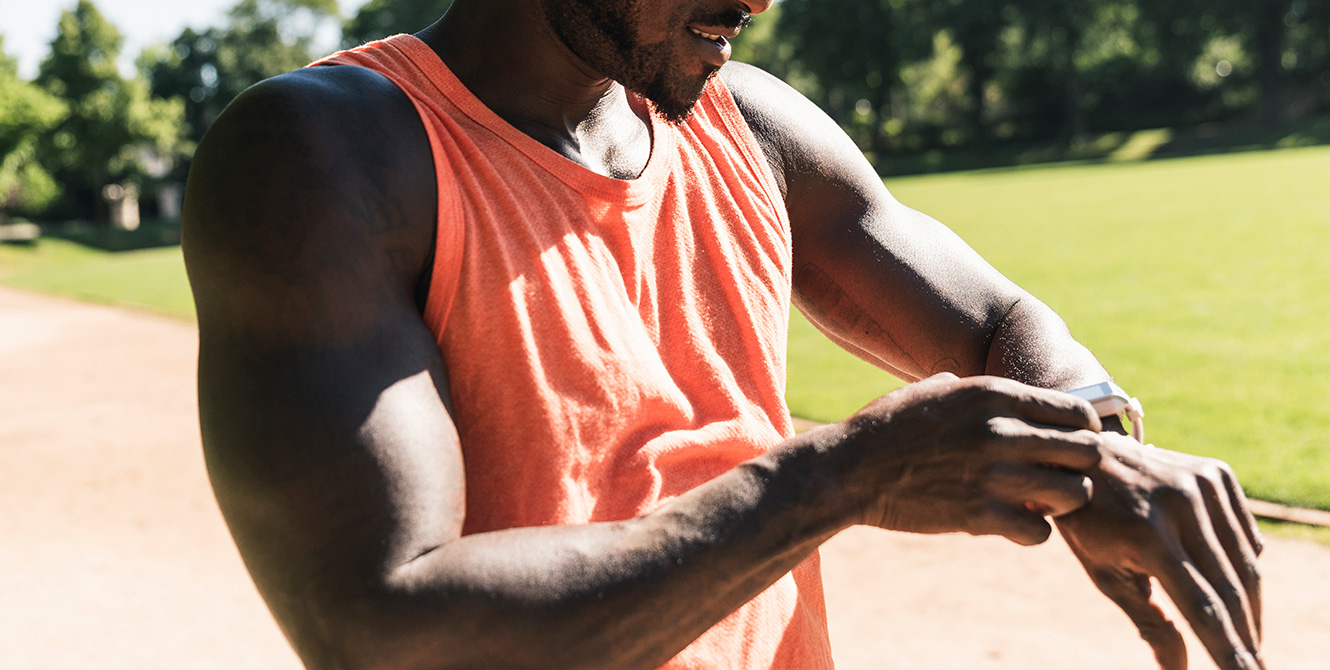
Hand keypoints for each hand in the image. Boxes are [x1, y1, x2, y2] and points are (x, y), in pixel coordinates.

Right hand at [836, 373, 1102, 544]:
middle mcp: (1001, 432)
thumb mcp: (928, 391)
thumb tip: (984, 390)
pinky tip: (1014, 524)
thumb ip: (967, 389)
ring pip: (1075, 494)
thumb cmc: (885, 427)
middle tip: (1057, 475)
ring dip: (1063, 502)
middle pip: (1087, 452)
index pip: (1078, 411)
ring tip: (1040, 502)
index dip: (1083, 430)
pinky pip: (1040, 532)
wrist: (848, 470)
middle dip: (1079, 466)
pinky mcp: (979, 517)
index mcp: (993, 396)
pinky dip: (1033, 532)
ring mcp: (993, 476)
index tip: (1069, 444)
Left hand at [1055, 435, 1263, 669]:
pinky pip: (1245, 534)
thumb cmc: (1089, 523)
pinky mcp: (1217, 473)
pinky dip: (1244, 565)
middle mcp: (1181, 506)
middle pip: (1231, 589)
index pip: (1202, 608)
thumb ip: (1149, 622)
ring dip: (1251, 608)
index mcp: (1148, 536)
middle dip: (1246, 636)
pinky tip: (1234, 587)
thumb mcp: (1106, 574)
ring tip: (1248, 639)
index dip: (1228, 650)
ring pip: (1246, 563)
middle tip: (1254, 667)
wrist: (1084, 456)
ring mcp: (1203, 484)